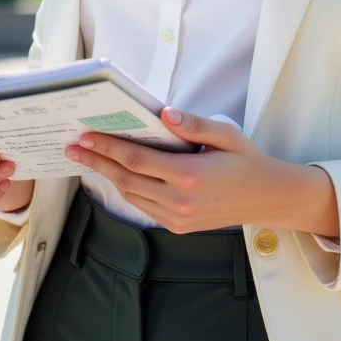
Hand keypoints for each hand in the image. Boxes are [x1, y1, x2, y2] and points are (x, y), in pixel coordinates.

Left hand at [63, 108, 338, 237]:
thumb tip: (164, 114)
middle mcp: (179, 201)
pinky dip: (127, 189)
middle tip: (72, 146)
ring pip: (131, 195)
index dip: (106, 147)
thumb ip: (194, 125)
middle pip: (125, 179)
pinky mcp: (178, 227)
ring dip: (108, 176)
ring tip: (89, 158)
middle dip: (96, 161)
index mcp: (189, 175)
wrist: (267, 199)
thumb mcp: (226, 134)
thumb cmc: (247, 161)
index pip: (136, 159)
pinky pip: (144, 207)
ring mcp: (177, 218)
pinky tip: (117, 174)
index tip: (84, 136)